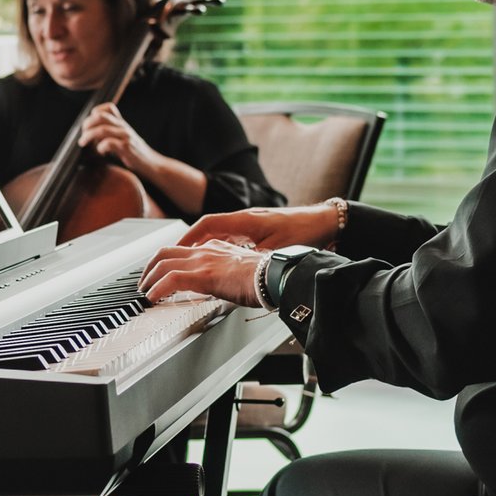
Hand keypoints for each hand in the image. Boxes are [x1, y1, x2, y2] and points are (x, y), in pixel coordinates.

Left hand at [77, 102, 157, 171]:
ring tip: (84, 143)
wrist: (153, 164)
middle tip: (82, 136)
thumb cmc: (136, 154)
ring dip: (89, 136)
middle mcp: (123, 127)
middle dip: (87, 125)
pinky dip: (100, 147)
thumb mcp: (124, 139)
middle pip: (100, 116)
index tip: (88, 126)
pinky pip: (109, 143)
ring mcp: (125, 136)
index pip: (108, 107)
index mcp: (122, 124)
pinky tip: (101, 153)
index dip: (94, 114)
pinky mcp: (127, 148)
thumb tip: (91, 137)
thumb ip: (112, 134)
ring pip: (102, 130)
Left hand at [138, 239, 265, 306]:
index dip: (167, 262)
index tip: (161, 275)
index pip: (183, 251)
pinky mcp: (203, 276)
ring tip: (145, 292)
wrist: (274, 276)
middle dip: (150, 267)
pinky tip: (153, 298)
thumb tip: (224, 287)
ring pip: (163, 264)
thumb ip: (228, 275)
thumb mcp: (242, 271)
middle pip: (165, 252)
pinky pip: (171, 280)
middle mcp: (205, 251)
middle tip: (144, 282)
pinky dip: (158, 289)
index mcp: (216, 248)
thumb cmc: (265, 277)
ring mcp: (203, 262)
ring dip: (149, 279)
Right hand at [175, 203, 337, 252]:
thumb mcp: (278, 250)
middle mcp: (244, 220)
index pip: (208, 224)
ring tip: (187, 262)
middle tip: (172, 258)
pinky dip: (217, 247)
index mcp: (245, 221)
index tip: (176, 249)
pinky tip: (215, 260)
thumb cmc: (304, 231)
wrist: (324, 222)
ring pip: (218, 233)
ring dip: (201, 245)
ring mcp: (250, 223)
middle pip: (207, 228)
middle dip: (188, 243)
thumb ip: (256, 260)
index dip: (189, 237)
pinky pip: (229, 237)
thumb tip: (240, 274)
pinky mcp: (258, 230)